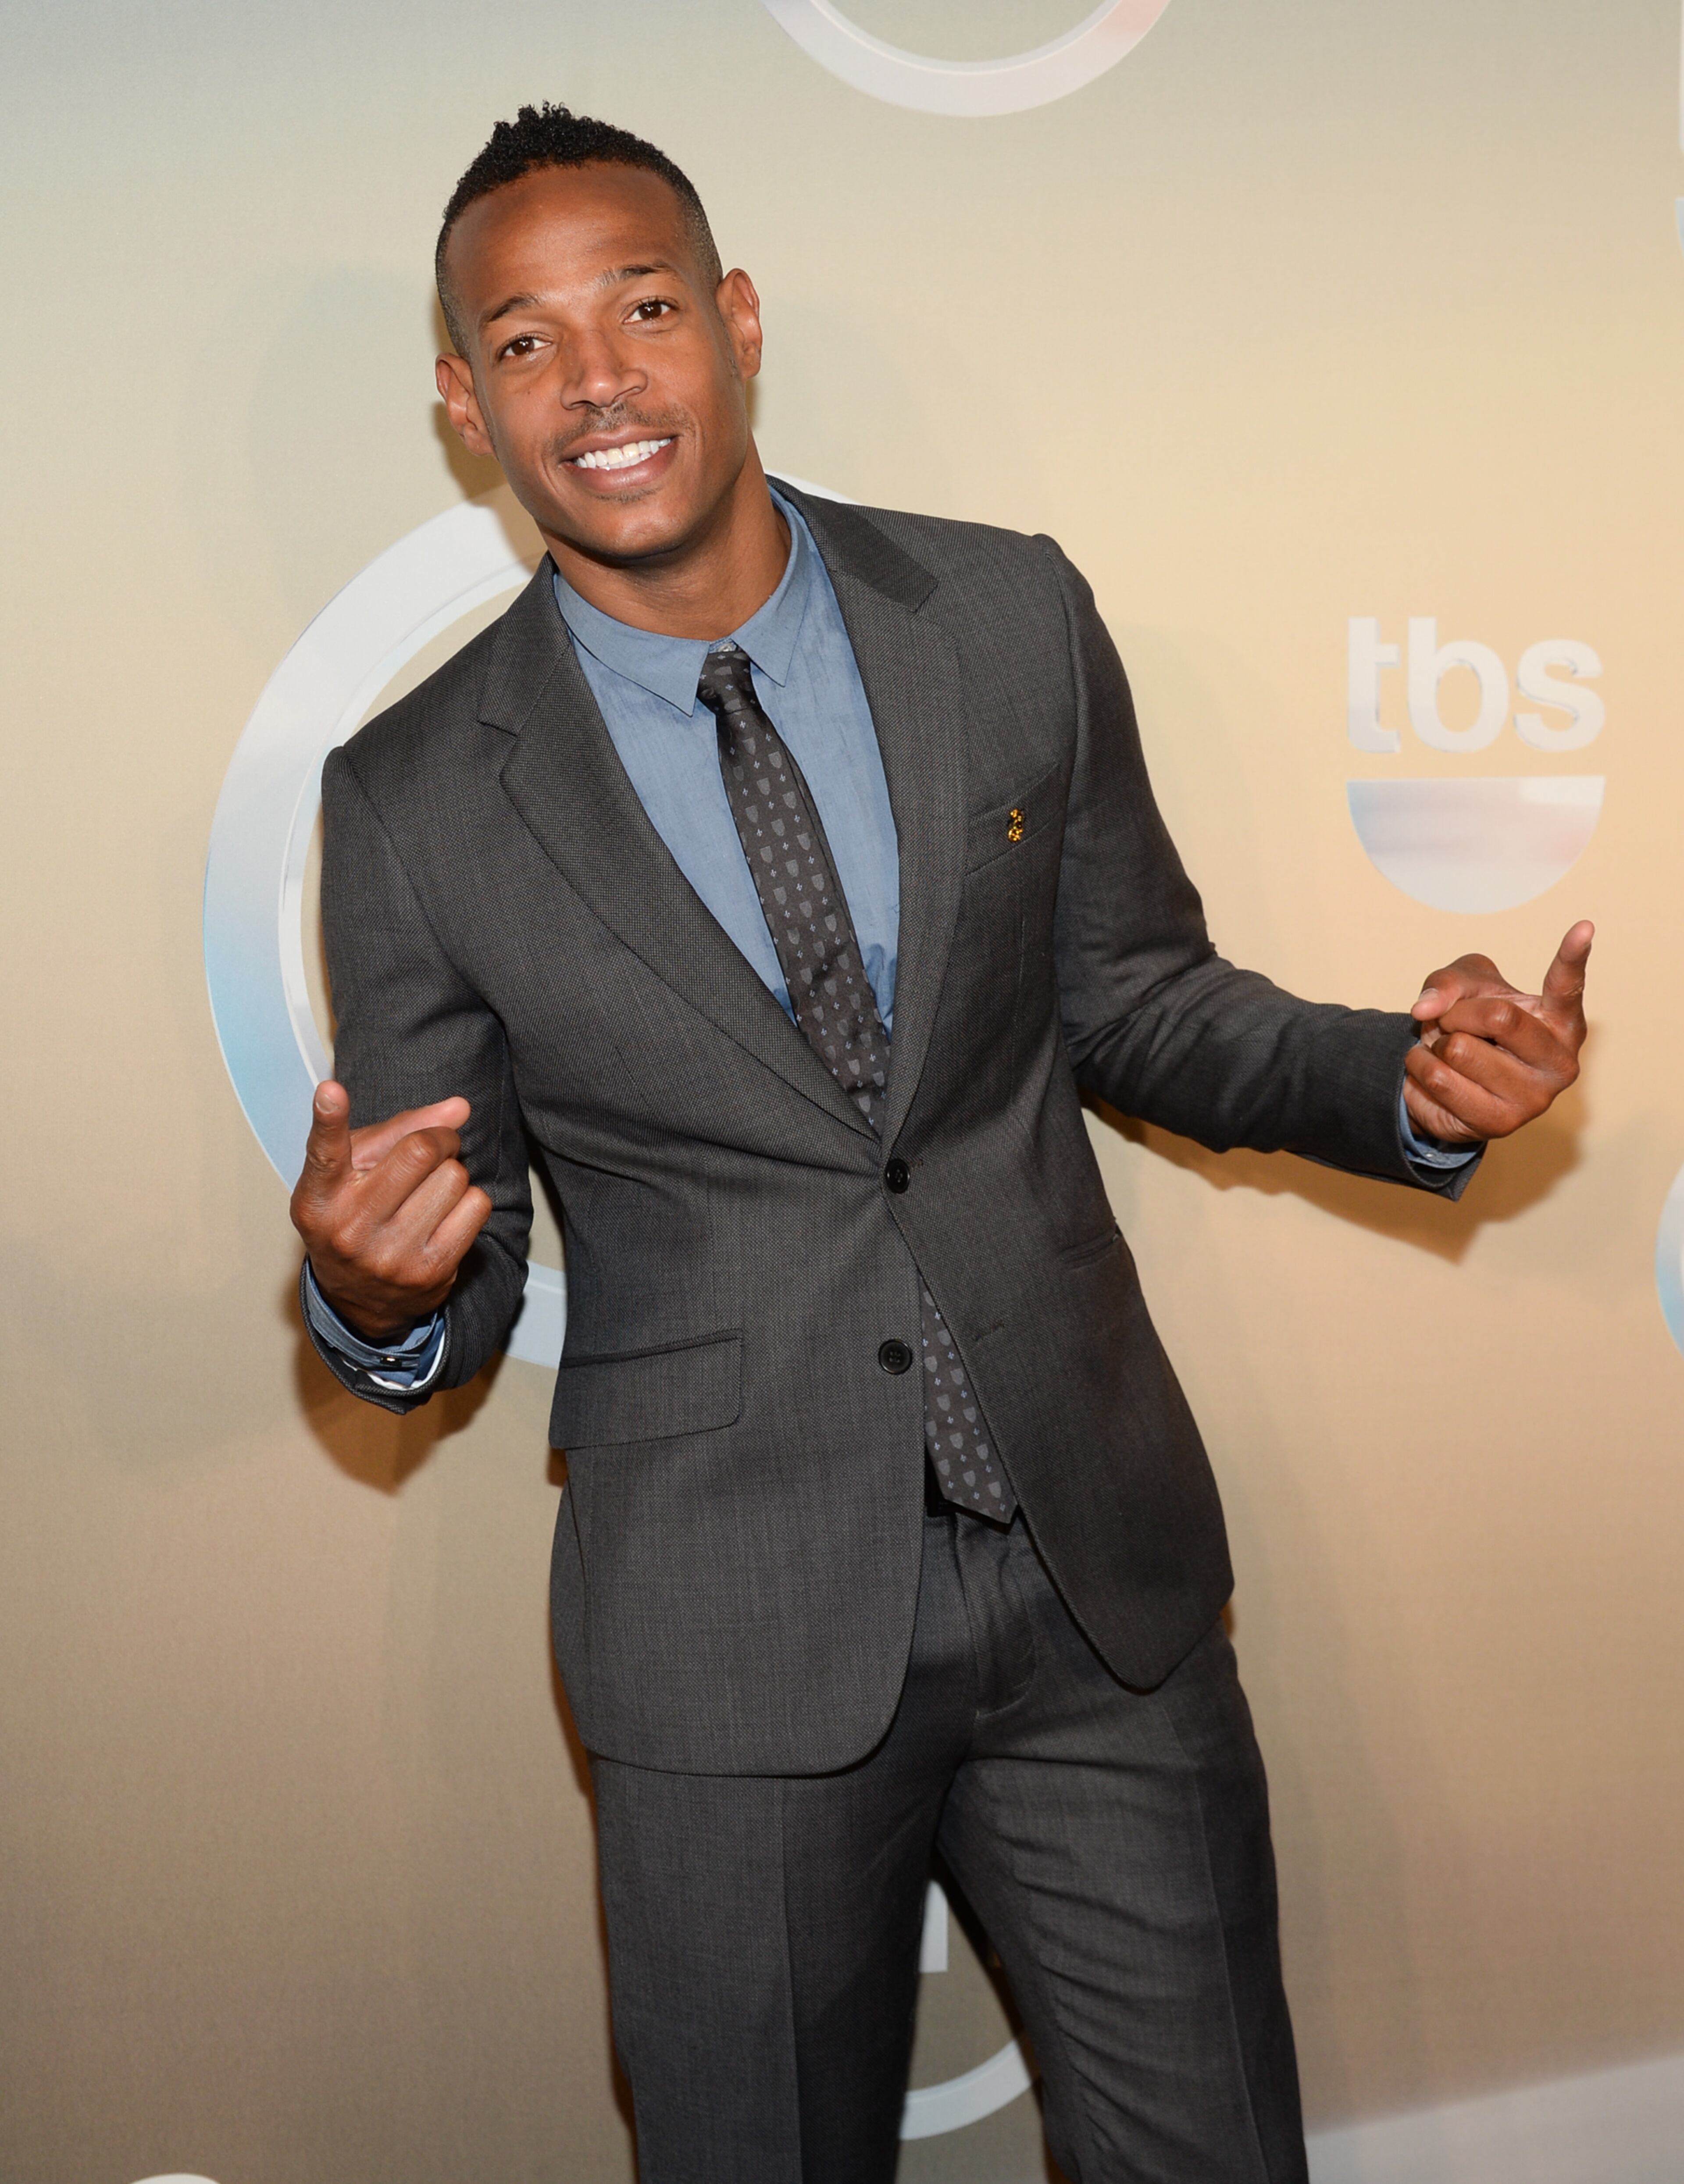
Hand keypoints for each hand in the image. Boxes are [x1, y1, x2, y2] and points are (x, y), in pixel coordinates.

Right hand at [290, 1081, 491, 1341]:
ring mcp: (391, 1254)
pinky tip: (445, 1212)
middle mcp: (351, 1227)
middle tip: (432, 1146)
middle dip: (438, 1138)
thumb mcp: (358, 1169)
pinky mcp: (430, 1272)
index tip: (331, 1093)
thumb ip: (401, 1129)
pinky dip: (469, 1199)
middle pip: (420, 1151)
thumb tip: (460, 1108)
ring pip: (454, 1176)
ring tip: (430, 1189)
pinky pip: (477, 1206)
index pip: (325, 1153)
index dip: (328, 1119)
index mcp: (321, 1196)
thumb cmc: (357, 1213)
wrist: (359, 1298)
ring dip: (452, 1172)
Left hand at [1403, 920, 1592, 1145]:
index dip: (1572, 956)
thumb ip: (1447, 983)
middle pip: (1498, 1017)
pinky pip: (1434, 1081)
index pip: (1567, 986)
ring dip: (1433, 1044)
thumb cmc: (1472, 1025)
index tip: (1585, 925)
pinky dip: (1418, 1069)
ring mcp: (1532, 1100)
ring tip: (1446, 1051)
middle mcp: (1559, 1064)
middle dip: (1457, 1013)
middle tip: (1452, 1022)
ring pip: (1456, 1050)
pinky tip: (1434, 1074)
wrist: (1455, 1082)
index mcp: (1562, 1022)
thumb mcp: (1462, 988)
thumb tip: (1425, 1009)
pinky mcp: (1496, 1125)